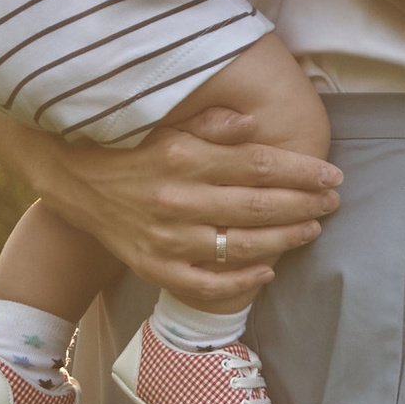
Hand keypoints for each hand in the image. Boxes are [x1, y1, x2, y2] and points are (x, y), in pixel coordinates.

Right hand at [0, 0, 338, 304]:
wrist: (70, 178)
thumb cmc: (130, 145)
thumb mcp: (166, 123)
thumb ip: (211, 123)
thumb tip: (254, 123)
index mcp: (183, 158)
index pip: (259, 166)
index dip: (302, 172)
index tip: (332, 174)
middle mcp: (176, 199)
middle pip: (258, 206)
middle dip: (305, 204)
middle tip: (334, 201)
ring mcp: (165, 237)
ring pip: (239, 246)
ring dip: (284, 239)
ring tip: (313, 229)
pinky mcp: (152, 264)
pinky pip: (203, 281)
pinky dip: (239, 279)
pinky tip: (267, 269)